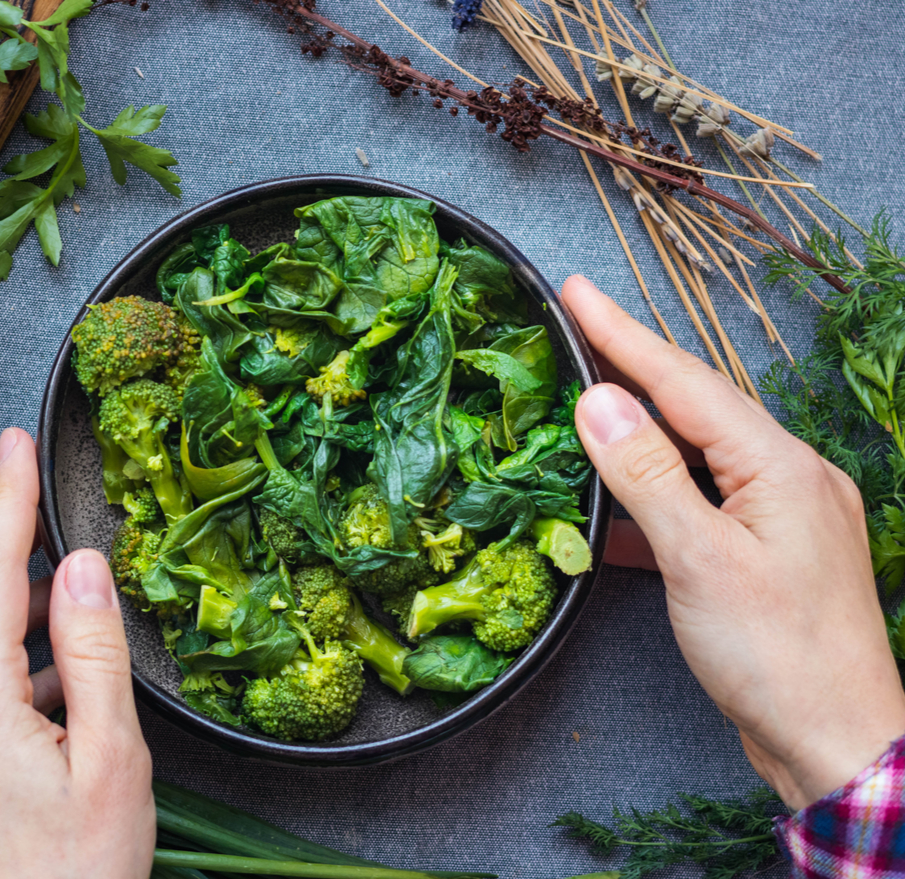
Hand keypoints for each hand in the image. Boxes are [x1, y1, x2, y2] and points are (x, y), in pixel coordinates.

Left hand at [0, 428, 154, 877]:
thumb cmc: (81, 870)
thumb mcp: (111, 757)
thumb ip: (93, 651)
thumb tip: (83, 566)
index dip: (7, 499)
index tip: (16, 442)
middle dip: (17, 566)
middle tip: (78, 568)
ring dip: (13, 622)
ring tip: (78, 652)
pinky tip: (51, 701)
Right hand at [563, 275, 904, 811]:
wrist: (837, 743)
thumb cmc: (777, 656)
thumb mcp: (700, 559)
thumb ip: (645, 472)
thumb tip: (599, 398)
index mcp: (779, 465)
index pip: (685, 382)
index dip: (623, 333)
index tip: (574, 290)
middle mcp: (788, 477)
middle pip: (695, 406)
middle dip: (630, 367)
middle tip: (572, 328)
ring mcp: (780, 516)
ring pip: (696, 454)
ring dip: (636, 432)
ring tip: (581, 405)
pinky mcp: (765, 553)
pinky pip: (701, 503)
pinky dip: (653, 497)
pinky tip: (612, 509)